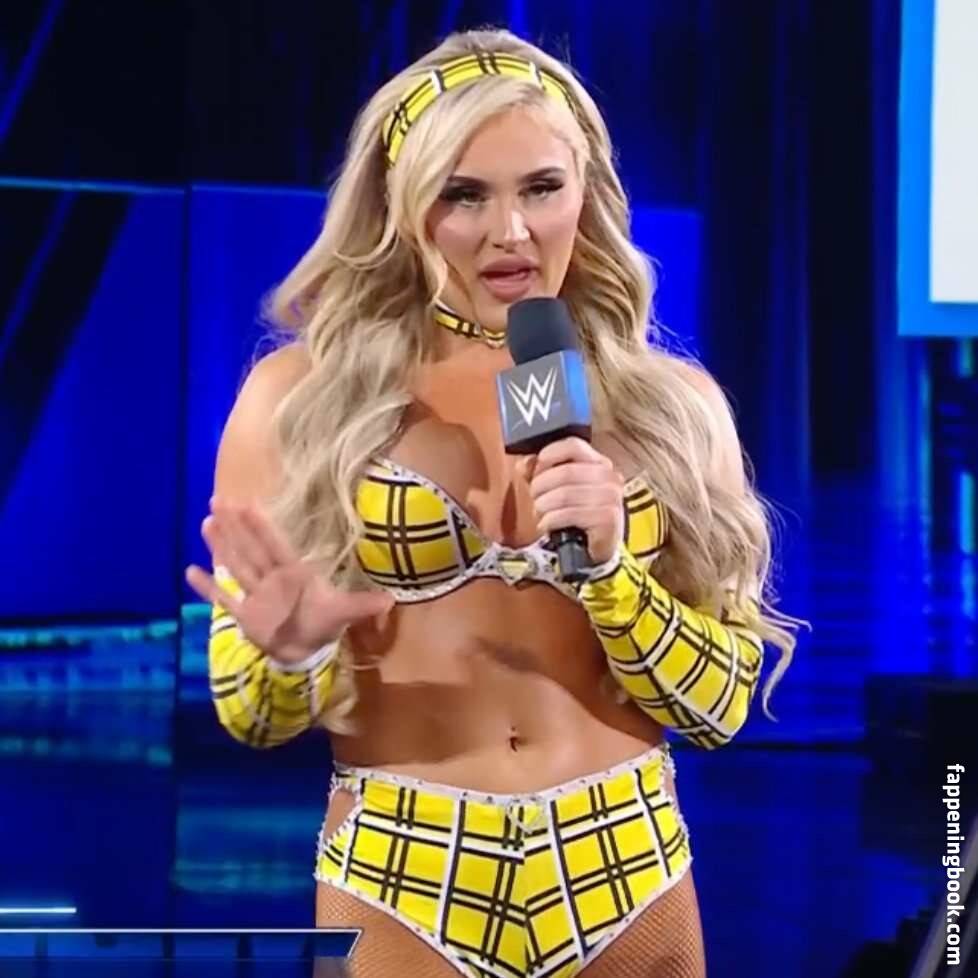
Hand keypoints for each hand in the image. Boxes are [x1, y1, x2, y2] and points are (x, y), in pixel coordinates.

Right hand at [185, 497, 393, 666]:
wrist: (306, 651)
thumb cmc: (323, 623)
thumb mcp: (343, 613)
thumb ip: (363, 606)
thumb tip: (391, 601)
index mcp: (294, 574)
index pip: (276, 546)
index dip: (263, 527)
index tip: (250, 503)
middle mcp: (272, 580)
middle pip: (251, 548)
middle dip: (236, 526)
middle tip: (219, 498)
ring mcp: (256, 595)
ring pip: (236, 566)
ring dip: (222, 546)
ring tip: (207, 521)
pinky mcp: (245, 615)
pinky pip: (223, 599)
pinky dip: (208, 588)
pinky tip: (189, 572)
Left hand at [520, 437, 625, 564]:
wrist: (596, 547)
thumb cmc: (576, 514)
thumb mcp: (557, 489)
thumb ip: (539, 473)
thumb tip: (524, 464)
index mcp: (599, 462)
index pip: (573, 445)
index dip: (549, 455)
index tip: (535, 470)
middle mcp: (610, 477)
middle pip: (565, 472)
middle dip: (540, 485)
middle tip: (534, 497)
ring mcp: (611, 498)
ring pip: (564, 494)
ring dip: (543, 505)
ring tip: (540, 512)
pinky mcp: (607, 519)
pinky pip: (568, 514)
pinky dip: (550, 520)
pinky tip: (546, 524)